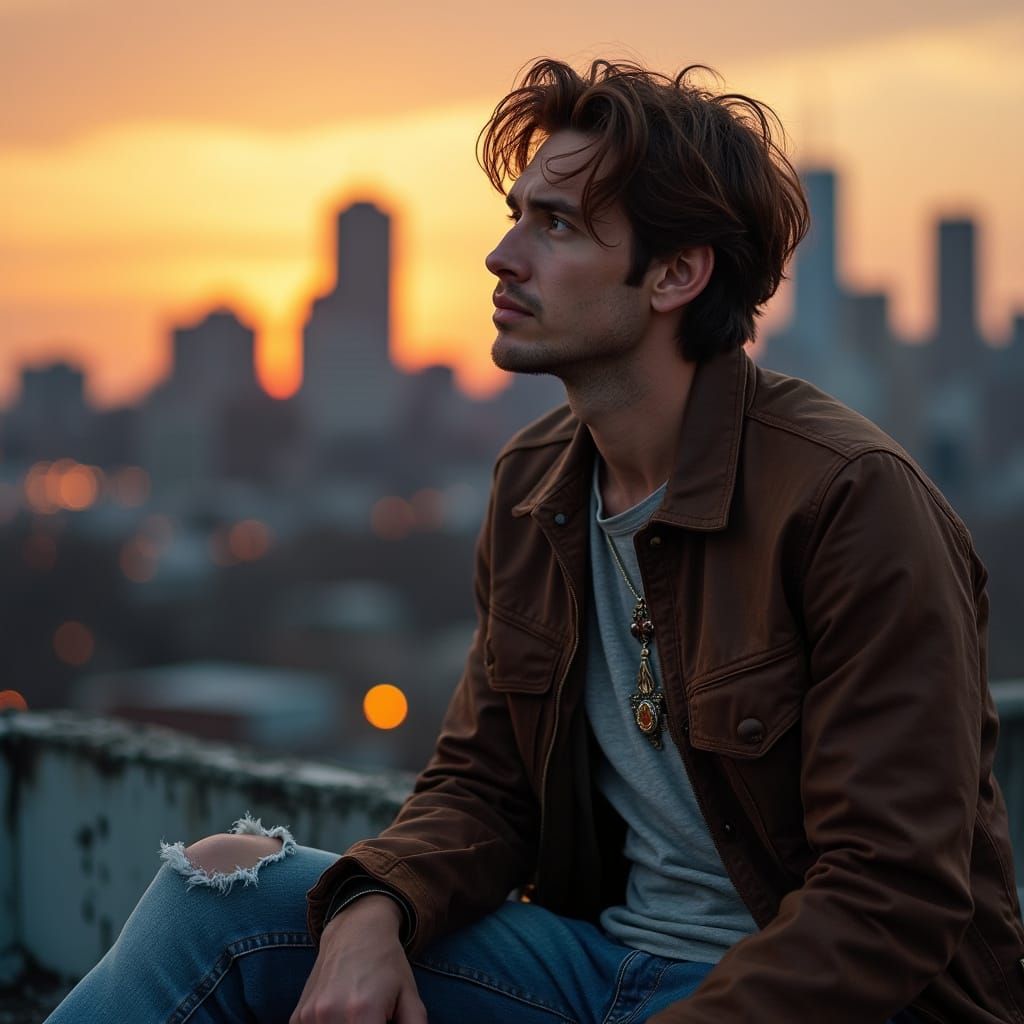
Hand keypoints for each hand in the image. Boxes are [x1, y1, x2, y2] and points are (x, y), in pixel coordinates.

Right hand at [290, 894, 427, 1023]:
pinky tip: (340, 1014)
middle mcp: (330, 1014)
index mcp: (363, 1013)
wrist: (356, 930)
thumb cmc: (387, 965)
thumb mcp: (410, 997)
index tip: (383, 1022)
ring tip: (357, 1016)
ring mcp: (310, 1016)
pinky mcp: (298, 1016)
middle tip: (373, 1017)